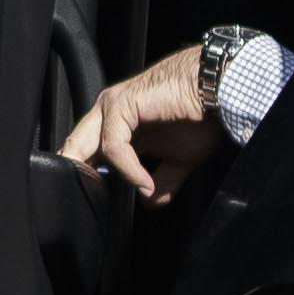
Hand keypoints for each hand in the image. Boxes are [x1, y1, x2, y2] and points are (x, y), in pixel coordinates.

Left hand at [58, 44, 225, 205]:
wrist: (219, 91)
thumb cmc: (203, 116)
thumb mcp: (180, 160)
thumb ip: (162, 181)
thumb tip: (151, 202)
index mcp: (121, 124)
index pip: (87, 151)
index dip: (86, 176)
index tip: (97, 202)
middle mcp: (110, 113)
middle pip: (75, 147)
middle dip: (74, 173)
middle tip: (84, 201)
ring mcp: (112, 106)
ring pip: (83, 146)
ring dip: (102, 176)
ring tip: (133, 191)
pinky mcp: (121, 105)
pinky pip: (113, 145)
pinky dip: (128, 168)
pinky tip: (146, 182)